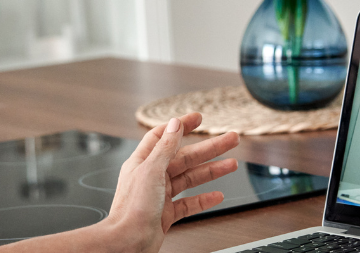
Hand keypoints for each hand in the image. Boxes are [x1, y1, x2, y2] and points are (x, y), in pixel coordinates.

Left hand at [106, 113, 239, 251]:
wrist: (128, 242)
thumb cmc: (132, 209)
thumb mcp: (151, 170)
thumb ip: (165, 147)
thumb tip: (174, 124)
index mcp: (143, 162)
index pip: (164, 136)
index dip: (181, 126)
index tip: (198, 119)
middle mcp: (152, 177)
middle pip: (185, 157)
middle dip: (209, 148)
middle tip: (230, 139)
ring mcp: (161, 196)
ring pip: (191, 179)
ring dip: (212, 171)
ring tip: (232, 164)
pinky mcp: (167, 214)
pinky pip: (190, 203)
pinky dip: (204, 199)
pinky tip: (217, 195)